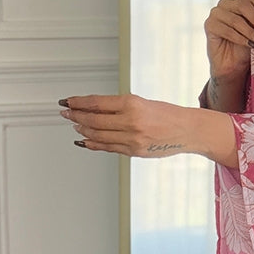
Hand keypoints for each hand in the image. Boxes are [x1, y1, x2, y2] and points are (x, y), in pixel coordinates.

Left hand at [60, 94, 237, 167]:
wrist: (187, 130)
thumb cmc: (167, 114)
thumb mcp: (142, 103)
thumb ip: (119, 107)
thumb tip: (92, 109)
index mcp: (132, 103)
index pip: (97, 102)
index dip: (78, 102)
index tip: (67, 101)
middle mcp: (130, 121)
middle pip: (93, 120)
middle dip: (76, 116)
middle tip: (65, 113)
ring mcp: (132, 138)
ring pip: (98, 135)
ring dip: (83, 130)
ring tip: (75, 125)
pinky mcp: (134, 151)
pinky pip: (108, 148)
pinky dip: (93, 144)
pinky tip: (84, 141)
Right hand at [204, 0, 253, 82]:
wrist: (233, 65)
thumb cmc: (247, 47)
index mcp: (240, 2)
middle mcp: (227, 4)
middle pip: (243, 6)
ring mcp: (216, 13)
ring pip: (235, 19)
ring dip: (250, 32)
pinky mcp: (209, 25)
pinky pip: (226, 30)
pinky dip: (240, 38)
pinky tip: (249, 45)